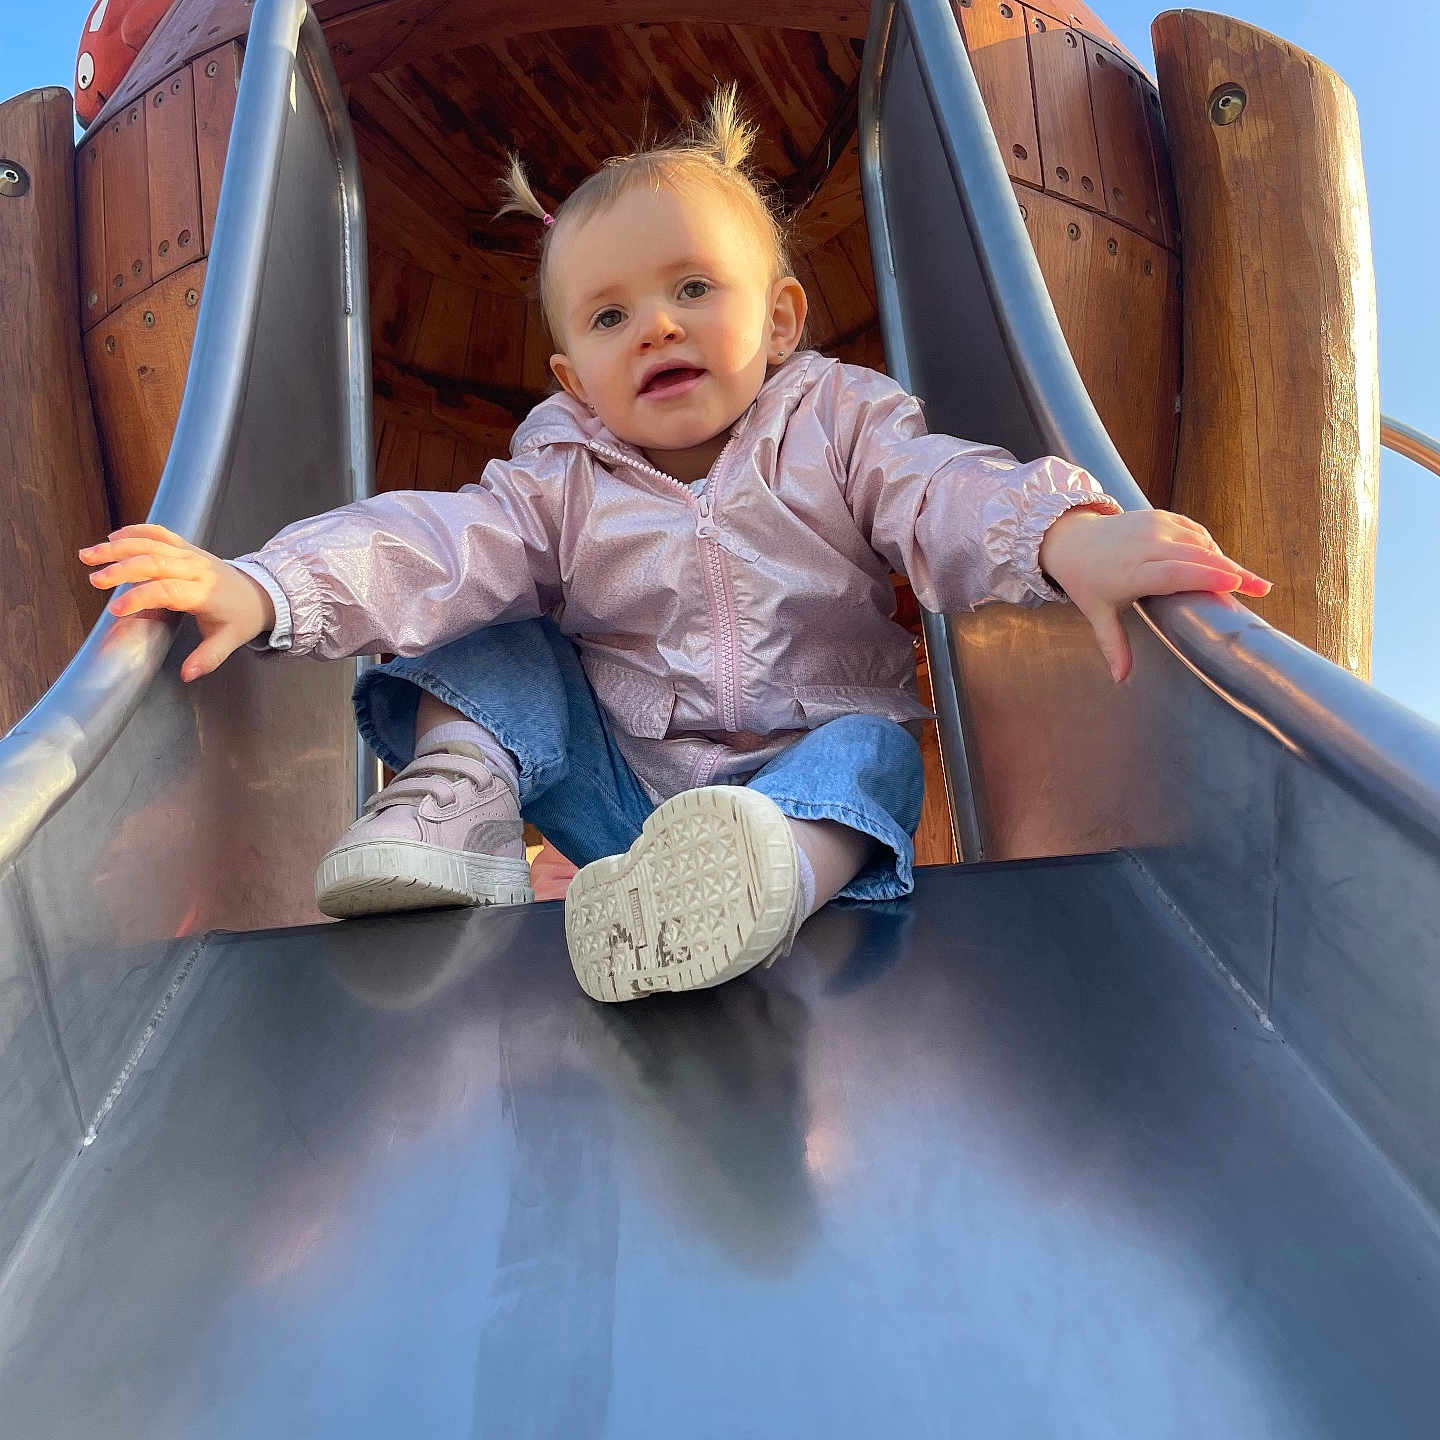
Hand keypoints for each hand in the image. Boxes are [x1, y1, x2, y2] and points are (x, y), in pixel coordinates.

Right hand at [78, 523, 276, 681]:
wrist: (259, 592)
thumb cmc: (240, 617)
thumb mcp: (228, 641)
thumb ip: (207, 658)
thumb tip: (187, 674)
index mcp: (204, 592)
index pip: (167, 591)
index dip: (140, 598)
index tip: (115, 610)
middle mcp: (195, 568)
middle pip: (153, 562)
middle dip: (121, 570)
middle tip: (94, 580)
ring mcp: (190, 553)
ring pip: (151, 544)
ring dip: (118, 548)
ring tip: (88, 555)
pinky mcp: (186, 546)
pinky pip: (159, 533)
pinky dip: (135, 532)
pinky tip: (113, 538)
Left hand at [1038, 506, 1271, 683]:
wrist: (1073, 539)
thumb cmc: (1088, 581)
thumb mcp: (1098, 614)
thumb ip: (1113, 645)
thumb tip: (1120, 679)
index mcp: (1131, 572)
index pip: (1173, 572)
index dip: (1205, 576)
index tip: (1234, 584)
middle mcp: (1145, 546)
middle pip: (1195, 557)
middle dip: (1231, 570)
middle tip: (1262, 588)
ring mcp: (1154, 527)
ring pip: (1199, 542)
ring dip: (1224, 560)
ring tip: (1248, 581)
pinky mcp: (1160, 517)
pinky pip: (1194, 531)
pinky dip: (1210, 546)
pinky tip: (1221, 562)